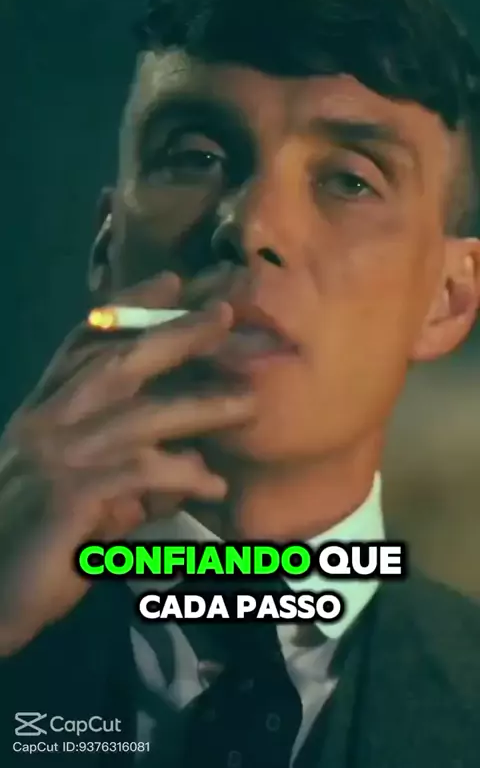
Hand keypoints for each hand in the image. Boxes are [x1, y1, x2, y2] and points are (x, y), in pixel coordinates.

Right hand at [0, 272, 253, 654]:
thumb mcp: (75, 492)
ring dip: (199, 408)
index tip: (171, 281)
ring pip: (139, 417)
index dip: (128, 309)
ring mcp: (57, 457)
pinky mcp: (69, 497)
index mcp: (44, 413)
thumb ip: (126, 470)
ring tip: (249, 404)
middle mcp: (47, 423)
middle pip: (116, 362)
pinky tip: (214, 484)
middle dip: (174, 335)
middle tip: (223, 316)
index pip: (85, 344)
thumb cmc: (29, 540)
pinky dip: (182, 475)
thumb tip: (188, 465)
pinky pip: (139, 474)